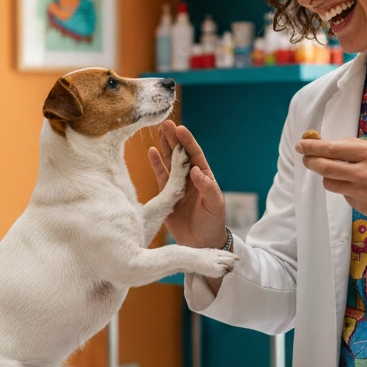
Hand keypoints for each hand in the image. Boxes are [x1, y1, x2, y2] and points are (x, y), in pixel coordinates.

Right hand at [149, 120, 227, 249]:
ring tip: (158, 131)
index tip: (180, 129)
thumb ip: (207, 188)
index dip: (187, 142)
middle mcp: (190, 178)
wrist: (201, 243)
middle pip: (181, 154)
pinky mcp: (167, 194)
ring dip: (165, 147)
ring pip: (170, 161)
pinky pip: (161, 175)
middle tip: (165, 123)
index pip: (195, 155)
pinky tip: (152, 151)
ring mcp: (178, 185)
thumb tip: (196, 171)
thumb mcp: (214, 205)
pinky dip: (157, 164)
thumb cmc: (212, 223)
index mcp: (204, 177)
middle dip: (174, 138)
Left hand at [296, 137, 366, 250]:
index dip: (313, 146)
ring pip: (329, 182)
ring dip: (328, 176)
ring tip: (340, 173)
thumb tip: (327, 143)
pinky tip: (360, 188)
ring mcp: (360, 191)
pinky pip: (342, 194)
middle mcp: (363, 172)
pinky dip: (344, 189)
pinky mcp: (359, 205)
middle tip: (305, 158)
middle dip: (310, 161)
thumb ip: (355, 147)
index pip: (332, 148)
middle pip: (324, 166)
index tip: (301, 144)